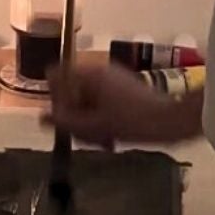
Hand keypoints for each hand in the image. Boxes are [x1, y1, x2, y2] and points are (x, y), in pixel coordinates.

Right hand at [46, 61, 202, 147]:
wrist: (172, 121)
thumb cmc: (133, 121)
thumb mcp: (95, 126)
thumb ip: (66, 121)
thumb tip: (41, 118)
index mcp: (89, 73)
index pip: (55, 75)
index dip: (53, 98)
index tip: (63, 119)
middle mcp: (99, 72)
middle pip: (71, 92)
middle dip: (75, 117)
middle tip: (86, 137)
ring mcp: (112, 81)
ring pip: (86, 102)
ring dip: (89, 124)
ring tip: (103, 142)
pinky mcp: (124, 93)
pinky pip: (101, 106)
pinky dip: (102, 122)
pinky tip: (112, 141)